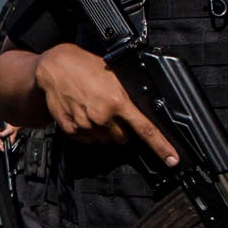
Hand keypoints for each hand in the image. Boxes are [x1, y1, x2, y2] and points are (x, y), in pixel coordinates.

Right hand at [33, 44, 180, 165]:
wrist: (55, 67)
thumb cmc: (85, 67)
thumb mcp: (114, 76)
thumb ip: (127, 96)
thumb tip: (142, 111)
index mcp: (118, 102)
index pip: (146, 130)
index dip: (161, 147)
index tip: (172, 160)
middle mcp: (102, 116)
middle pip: (123, 138)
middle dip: (122, 129)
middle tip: (113, 112)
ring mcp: (86, 125)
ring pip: (105, 140)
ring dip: (104, 130)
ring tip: (95, 109)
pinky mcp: (71, 129)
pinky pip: (88, 139)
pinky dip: (89, 131)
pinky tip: (84, 114)